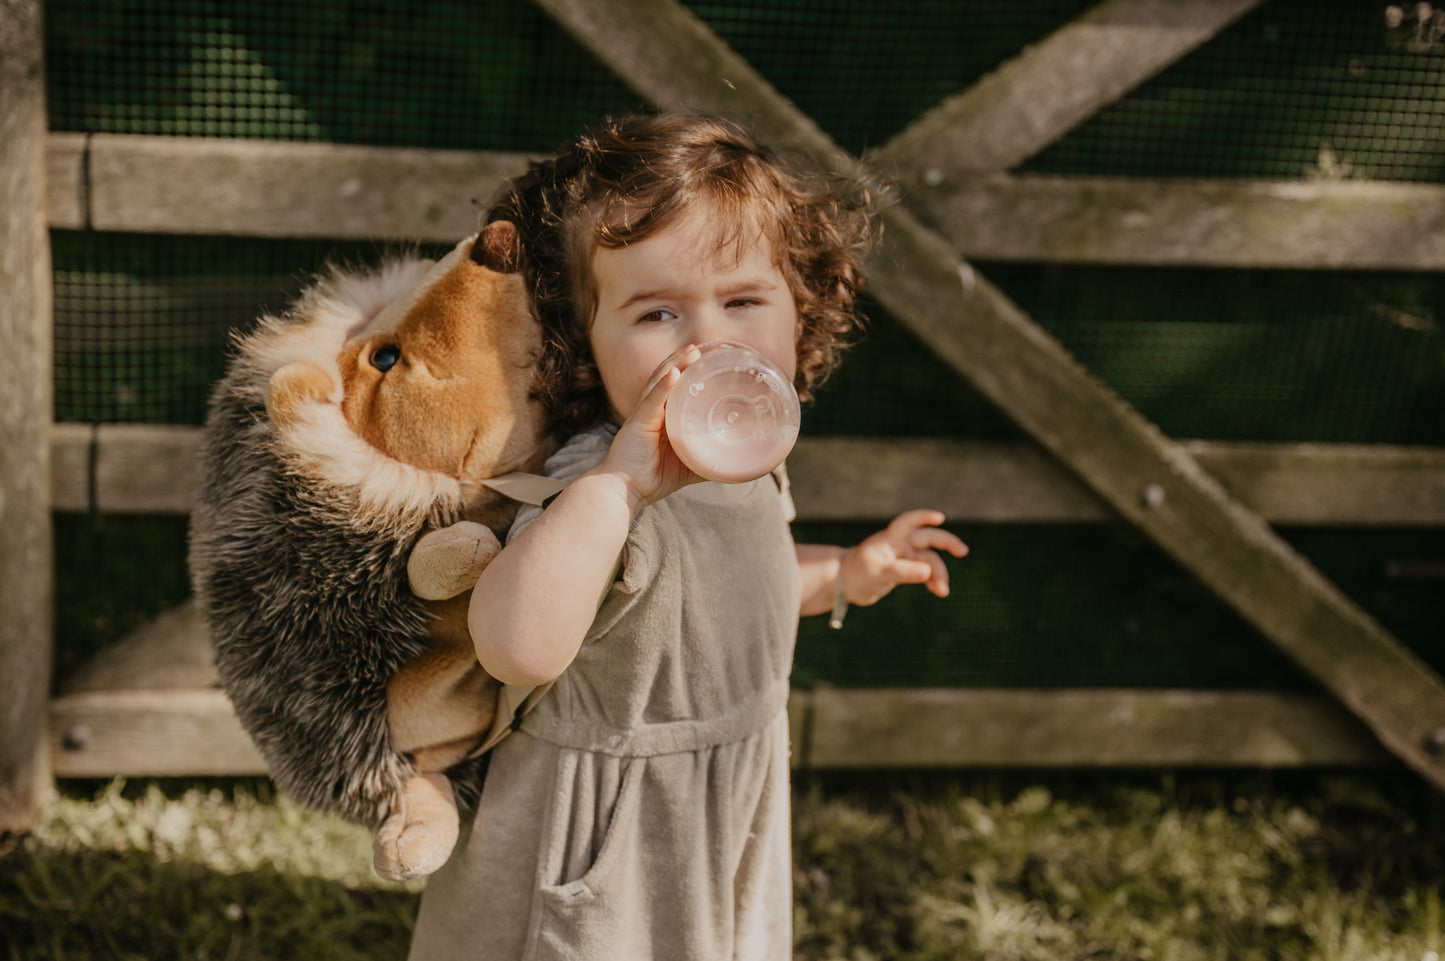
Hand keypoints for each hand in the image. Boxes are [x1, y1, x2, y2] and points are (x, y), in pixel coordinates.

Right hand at [594, 346, 704, 510]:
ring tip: (692, 351)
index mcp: (662, 417)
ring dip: (676, 364)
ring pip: (660, 382)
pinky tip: (674, 372)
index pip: (675, 388)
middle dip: (683, 361)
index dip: (688, 371)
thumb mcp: (687, 467)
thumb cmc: (652, 478)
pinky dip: (663, 386)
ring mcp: (644, 414)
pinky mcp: (639, 422)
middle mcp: (652, 411)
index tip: (707, 359)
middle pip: (667, 378)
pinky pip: (652, 400)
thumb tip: (736, 466)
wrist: (625, 491)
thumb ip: (706, 462)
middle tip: (702, 348)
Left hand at [840, 509, 967, 604]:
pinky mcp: (905, 570)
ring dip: (939, 573)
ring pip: (929, 560)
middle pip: (928, 539)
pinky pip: (925, 572)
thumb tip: (928, 571)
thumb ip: (904, 572)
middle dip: (946, 543)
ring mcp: (904, 556)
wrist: (845, 585)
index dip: (925, 517)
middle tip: (963, 551)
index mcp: (891, 538)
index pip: (910, 521)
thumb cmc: (857, 574)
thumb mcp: (880, 573)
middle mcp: (900, 544)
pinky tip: (939, 590)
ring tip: (943, 591)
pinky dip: (933, 580)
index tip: (940, 518)